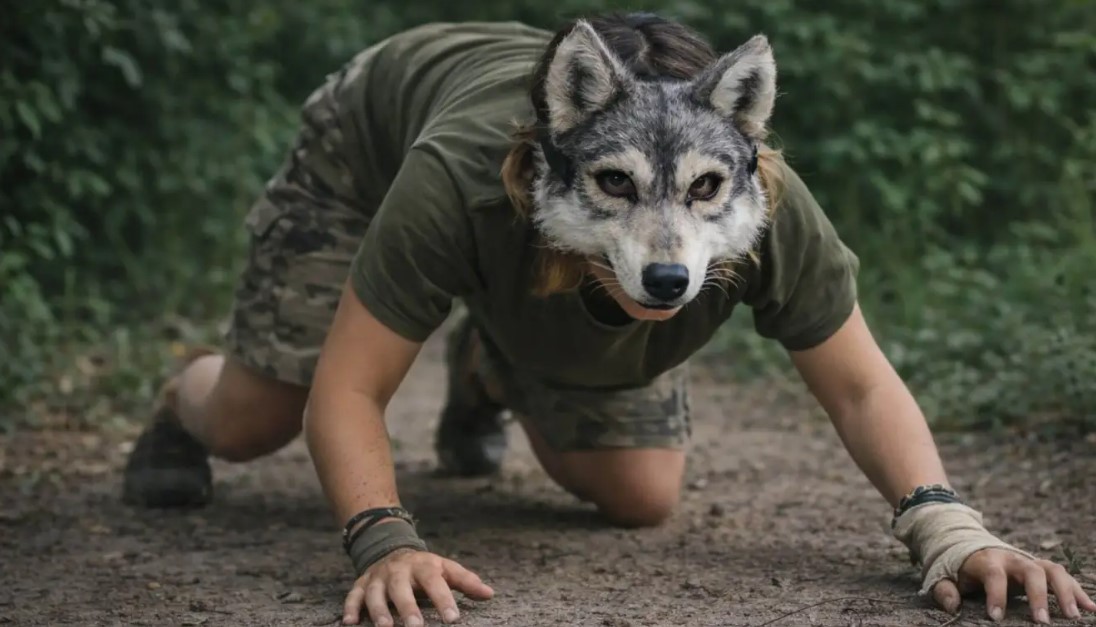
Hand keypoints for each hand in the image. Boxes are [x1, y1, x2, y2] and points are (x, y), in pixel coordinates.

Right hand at [342, 548, 493, 625]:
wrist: (391, 548)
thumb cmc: (425, 567)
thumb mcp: (445, 569)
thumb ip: (466, 581)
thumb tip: (489, 594)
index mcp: (423, 566)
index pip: (435, 582)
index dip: (444, 600)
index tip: (453, 619)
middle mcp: (399, 571)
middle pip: (402, 588)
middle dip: (408, 608)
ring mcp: (378, 577)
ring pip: (376, 593)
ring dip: (379, 611)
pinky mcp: (362, 584)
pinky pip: (354, 595)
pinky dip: (350, 607)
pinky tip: (349, 622)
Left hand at [931, 548, 1095, 622]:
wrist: (973, 546)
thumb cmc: (961, 569)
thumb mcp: (946, 576)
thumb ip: (945, 590)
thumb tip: (951, 606)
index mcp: (987, 560)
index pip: (993, 574)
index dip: (995, 595)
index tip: (996, 617)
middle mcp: (1012, 558)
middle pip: (1031, 571)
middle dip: (1038, 595)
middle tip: (1042, 621)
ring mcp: (1029, 562)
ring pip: (1052, 571)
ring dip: (1066, 592)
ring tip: (1074, 616)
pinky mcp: (1041, 569)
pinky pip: (1063, 576)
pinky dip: (1077, 591)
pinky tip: (1090, 608)